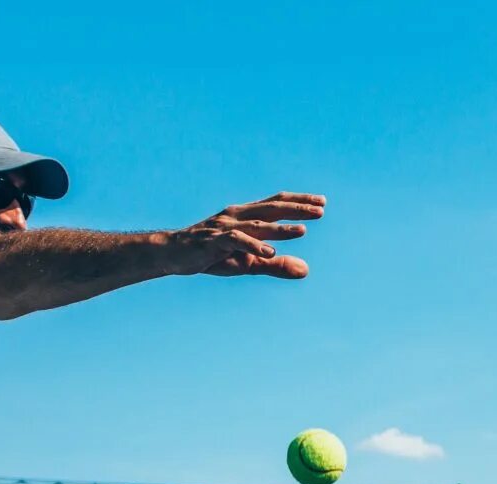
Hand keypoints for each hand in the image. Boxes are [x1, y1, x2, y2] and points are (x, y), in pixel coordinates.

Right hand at [177, 192, 326, 278]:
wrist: (175, 254)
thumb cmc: (213, 256)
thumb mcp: (249, 264)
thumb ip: (277, 266)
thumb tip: (306, 270)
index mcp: (246, 216)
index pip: (276, 204)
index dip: (298, 202)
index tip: (322, 202)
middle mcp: (237, 216)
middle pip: (271, 209)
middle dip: (296, 209)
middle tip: (321, 210)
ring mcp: (225, 227)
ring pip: (257, 225)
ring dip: (280, 229)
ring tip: (302, 231)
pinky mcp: (213, 241)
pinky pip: (236, 241)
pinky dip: (253, 245)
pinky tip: (269, 252)